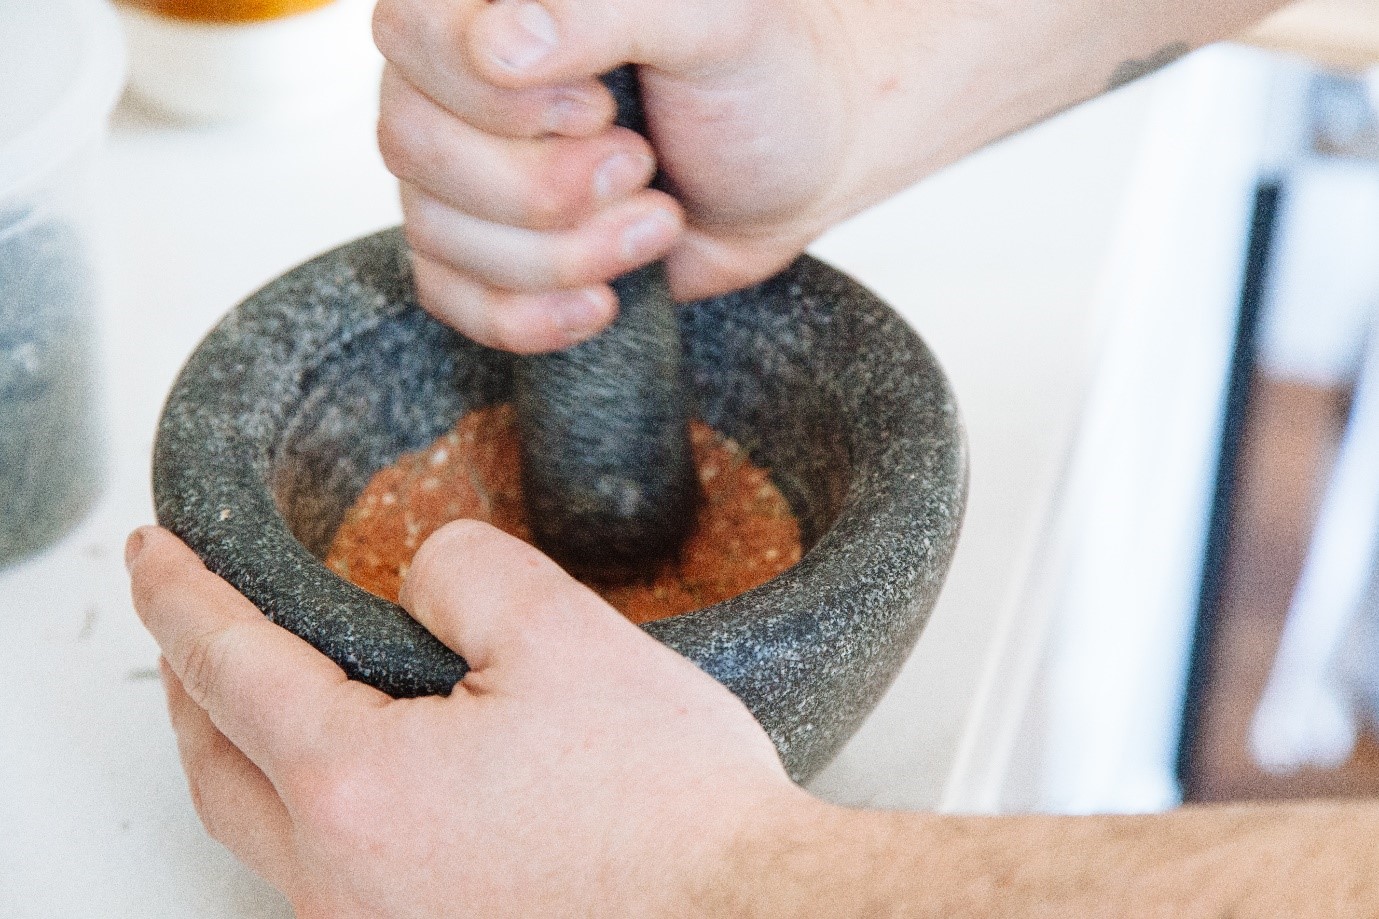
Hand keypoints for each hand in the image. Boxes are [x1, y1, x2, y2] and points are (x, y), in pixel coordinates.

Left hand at [127, 521, 807, 917]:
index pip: (225, 664)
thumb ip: (464, 571)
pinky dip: (306, 802)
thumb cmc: (669, 805)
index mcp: (355, 786)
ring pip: (260, 827)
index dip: (180, 591)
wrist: (745, 916)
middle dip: (188, 676)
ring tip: (267, 688)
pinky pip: (322, 870)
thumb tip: (420, 578)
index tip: (155, 551)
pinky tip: (365, 771)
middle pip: (213, 762)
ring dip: (243, 747)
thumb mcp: (564, 633)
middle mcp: (340, 879)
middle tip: (192, 613)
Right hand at [372, 0, 888, 352]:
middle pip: (410, 144)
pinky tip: (606, 302)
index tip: (600, 107)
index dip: (494, 96)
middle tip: (641, 166)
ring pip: (434, 230)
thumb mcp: (715, 18)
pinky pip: (449, 299)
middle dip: (542, 185)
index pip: (411, 34)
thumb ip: (603, 7)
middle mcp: (454, 78)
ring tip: (656, 223)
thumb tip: (496, 46)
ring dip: (560, 254)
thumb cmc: (762, 76)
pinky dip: (531, 316)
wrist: (804, 168)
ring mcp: (461, 169)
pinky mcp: (483, 252)